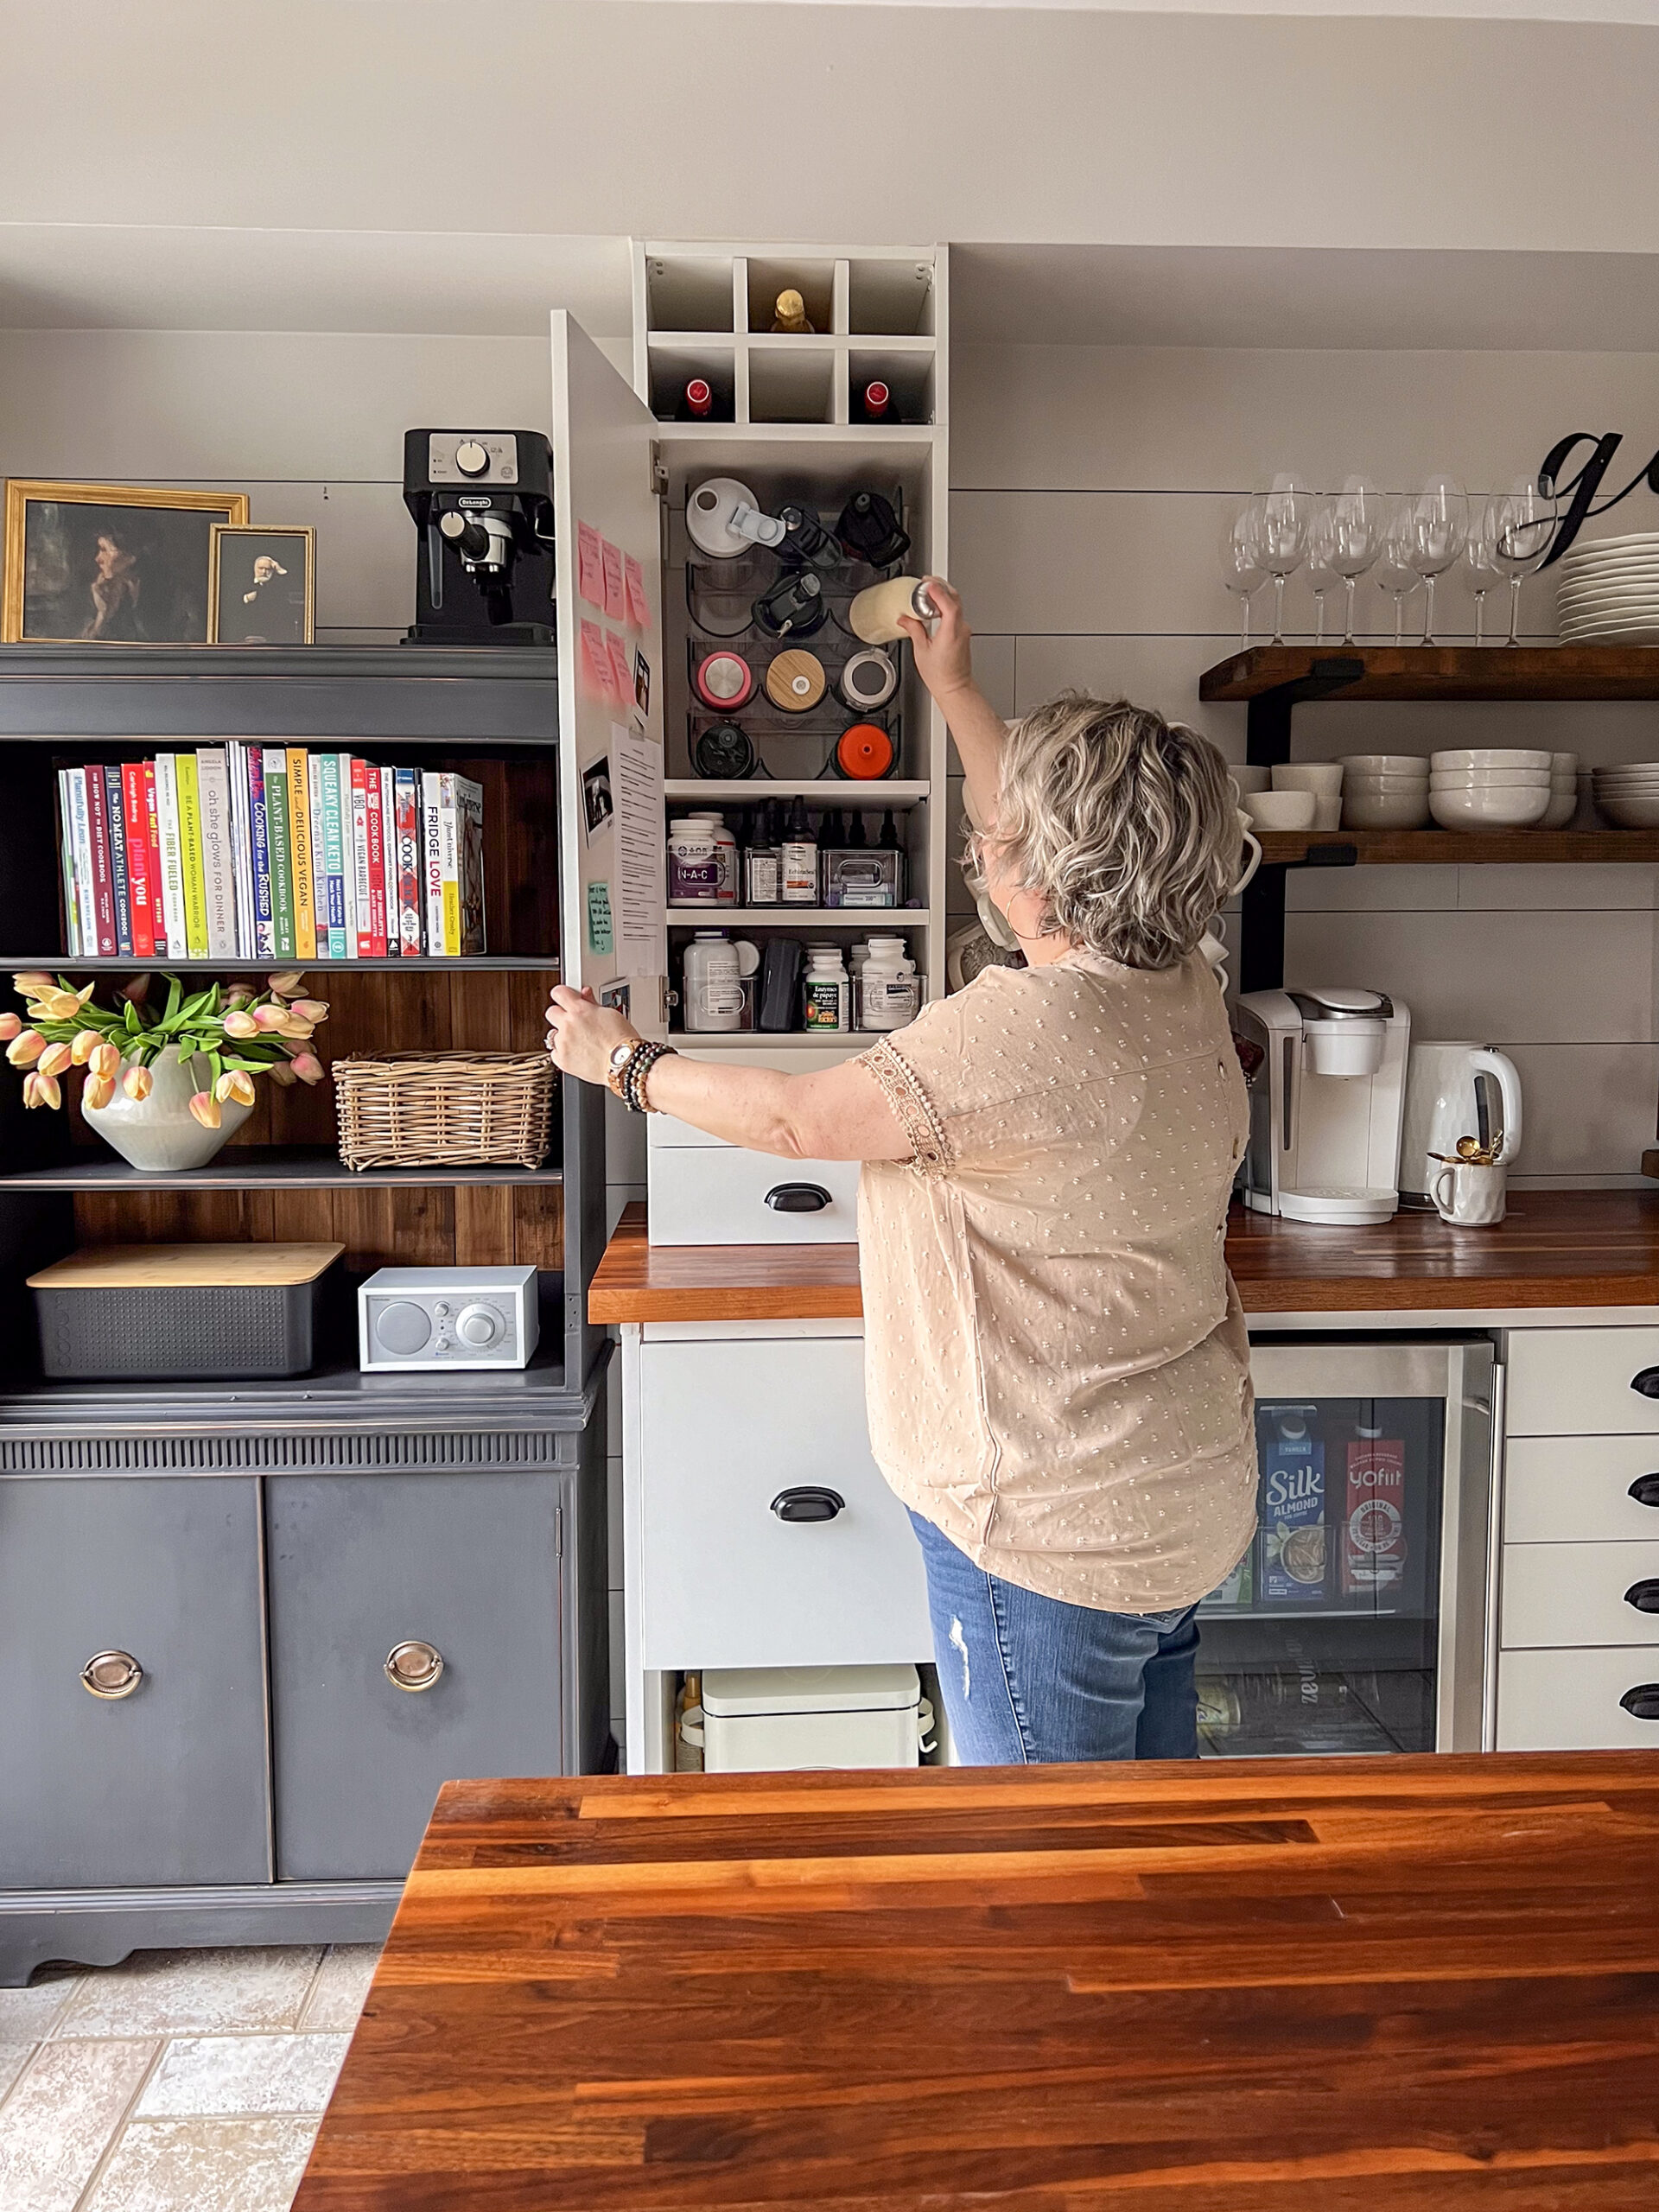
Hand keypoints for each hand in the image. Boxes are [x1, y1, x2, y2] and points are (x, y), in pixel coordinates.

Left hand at [545, 985, 637, 1086]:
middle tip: (574, 1022)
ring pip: (553, 1034)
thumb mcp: (611, 1014)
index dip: (563, 995)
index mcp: (580, 1010)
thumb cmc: (622, 1042)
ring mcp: (563, 1043)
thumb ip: (592, 1003)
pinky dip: (563, 1052)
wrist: (624, 1065)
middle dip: (561, 1015)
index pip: (558, 993)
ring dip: (563, 1035)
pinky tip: (578, 1053)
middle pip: (551, 1012)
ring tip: (581, 1042)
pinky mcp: (561, 1059)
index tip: (566, 999)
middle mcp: (568, 1025)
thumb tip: (584, 994)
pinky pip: (555, 1052)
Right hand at [897, 576, 971, 701]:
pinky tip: (936, 605)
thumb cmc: (941, 676)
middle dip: (941, 586)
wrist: (955, 688)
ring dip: (944, 594)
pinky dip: (946, 604)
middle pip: (955, 599)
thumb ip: (914, 630)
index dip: (939, 592)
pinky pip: (956, 613)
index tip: (927, 583)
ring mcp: (964, 631)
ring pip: (957, 605)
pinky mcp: (963, 633)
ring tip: (929, 591)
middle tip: (927, 581)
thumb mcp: (921, 651)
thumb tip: (905, 619)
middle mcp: (961, 630)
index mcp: (951, 633)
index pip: (949, 605)